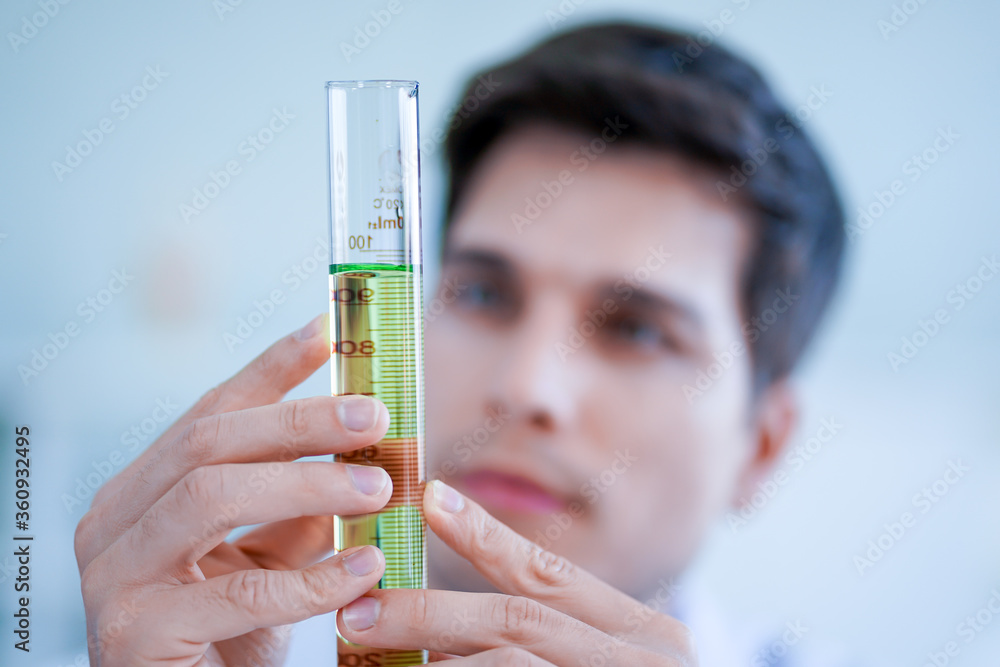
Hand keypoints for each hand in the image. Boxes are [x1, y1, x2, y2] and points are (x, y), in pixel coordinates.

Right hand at [74, 314, 392, 665]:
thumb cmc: (226, 634)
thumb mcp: (268, 556)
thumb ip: (300, 505)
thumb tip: (367, 450)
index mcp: (144, 489)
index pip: (212, 410)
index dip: (273, 367)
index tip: (331, 329)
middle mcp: (115, 519)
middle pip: (208, 440)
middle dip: (300, 420)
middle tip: (376, 416)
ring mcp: (115, 575)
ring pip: (211, 496)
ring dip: (307, 483)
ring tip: (380, 486)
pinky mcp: (136, 634)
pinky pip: (238, 593)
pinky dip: (312, 578)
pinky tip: (367, 567)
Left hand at [337, 480, 697, 665]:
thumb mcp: (619, 665)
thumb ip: (556, 644)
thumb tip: (449, 643)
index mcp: (647, 637)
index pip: (552, 576)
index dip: (485, 536)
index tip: (429, 500)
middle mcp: (640, 662)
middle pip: (516, 621)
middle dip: (428, 612)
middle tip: (359, 613)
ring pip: (506, 666)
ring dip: (434, 665)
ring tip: (376, 658)